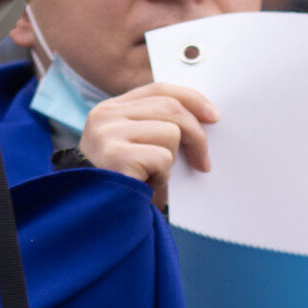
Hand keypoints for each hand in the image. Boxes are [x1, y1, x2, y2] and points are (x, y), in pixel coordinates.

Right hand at [77, 82, 219, 209]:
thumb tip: (204, 118)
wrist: (93, 217)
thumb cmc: (122, 183)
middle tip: (203, 162)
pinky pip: (162, 158)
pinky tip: (145, 185)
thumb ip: (157, 126)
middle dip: (197, 135)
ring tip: (153, 176)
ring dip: (171, 161)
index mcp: (111, 109)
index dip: (191, 98)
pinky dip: (162, 176)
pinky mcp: (115, 154)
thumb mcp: (137, 147)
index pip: (158, 89)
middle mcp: (105, 115)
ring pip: (170, 132)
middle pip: (170, 107)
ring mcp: (108, 133)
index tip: (214, 115)